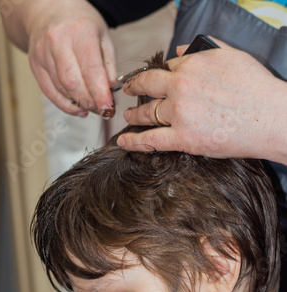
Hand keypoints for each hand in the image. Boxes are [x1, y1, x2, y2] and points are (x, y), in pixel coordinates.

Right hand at [4, 0, 116, 116]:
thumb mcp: (102, 35)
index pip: (91, 70)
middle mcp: (57, 41)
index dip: (100, 94)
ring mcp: (42, 54)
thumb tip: (109, 91)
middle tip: (102, 110)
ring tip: (92, 106)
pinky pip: (49, 92)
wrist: (48, 10)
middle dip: (89, 102)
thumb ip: (108, 64)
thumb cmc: (80, 23)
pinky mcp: (35, 65)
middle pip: (73, 83)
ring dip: (79, 104)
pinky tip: (77, 108)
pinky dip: (65, 105)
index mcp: (79, 32)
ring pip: (61, 90)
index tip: (108, 108)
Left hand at [117, 40, 286, 163]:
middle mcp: (181, 86)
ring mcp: (180, 113)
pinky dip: (134, 142)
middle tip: (128, 91)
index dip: (158, 74)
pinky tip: (123, 142)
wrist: (270, 117)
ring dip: (134, 115)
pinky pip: (151, 140)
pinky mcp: (183, 138)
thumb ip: (204, 49)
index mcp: (192, 64)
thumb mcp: (232, 56)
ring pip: (147, 113)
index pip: (166, 67)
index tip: (151, 80)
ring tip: (128, 118)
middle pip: (148, 86)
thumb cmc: (257, 88)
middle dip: (135, 88)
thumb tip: (181, 47)